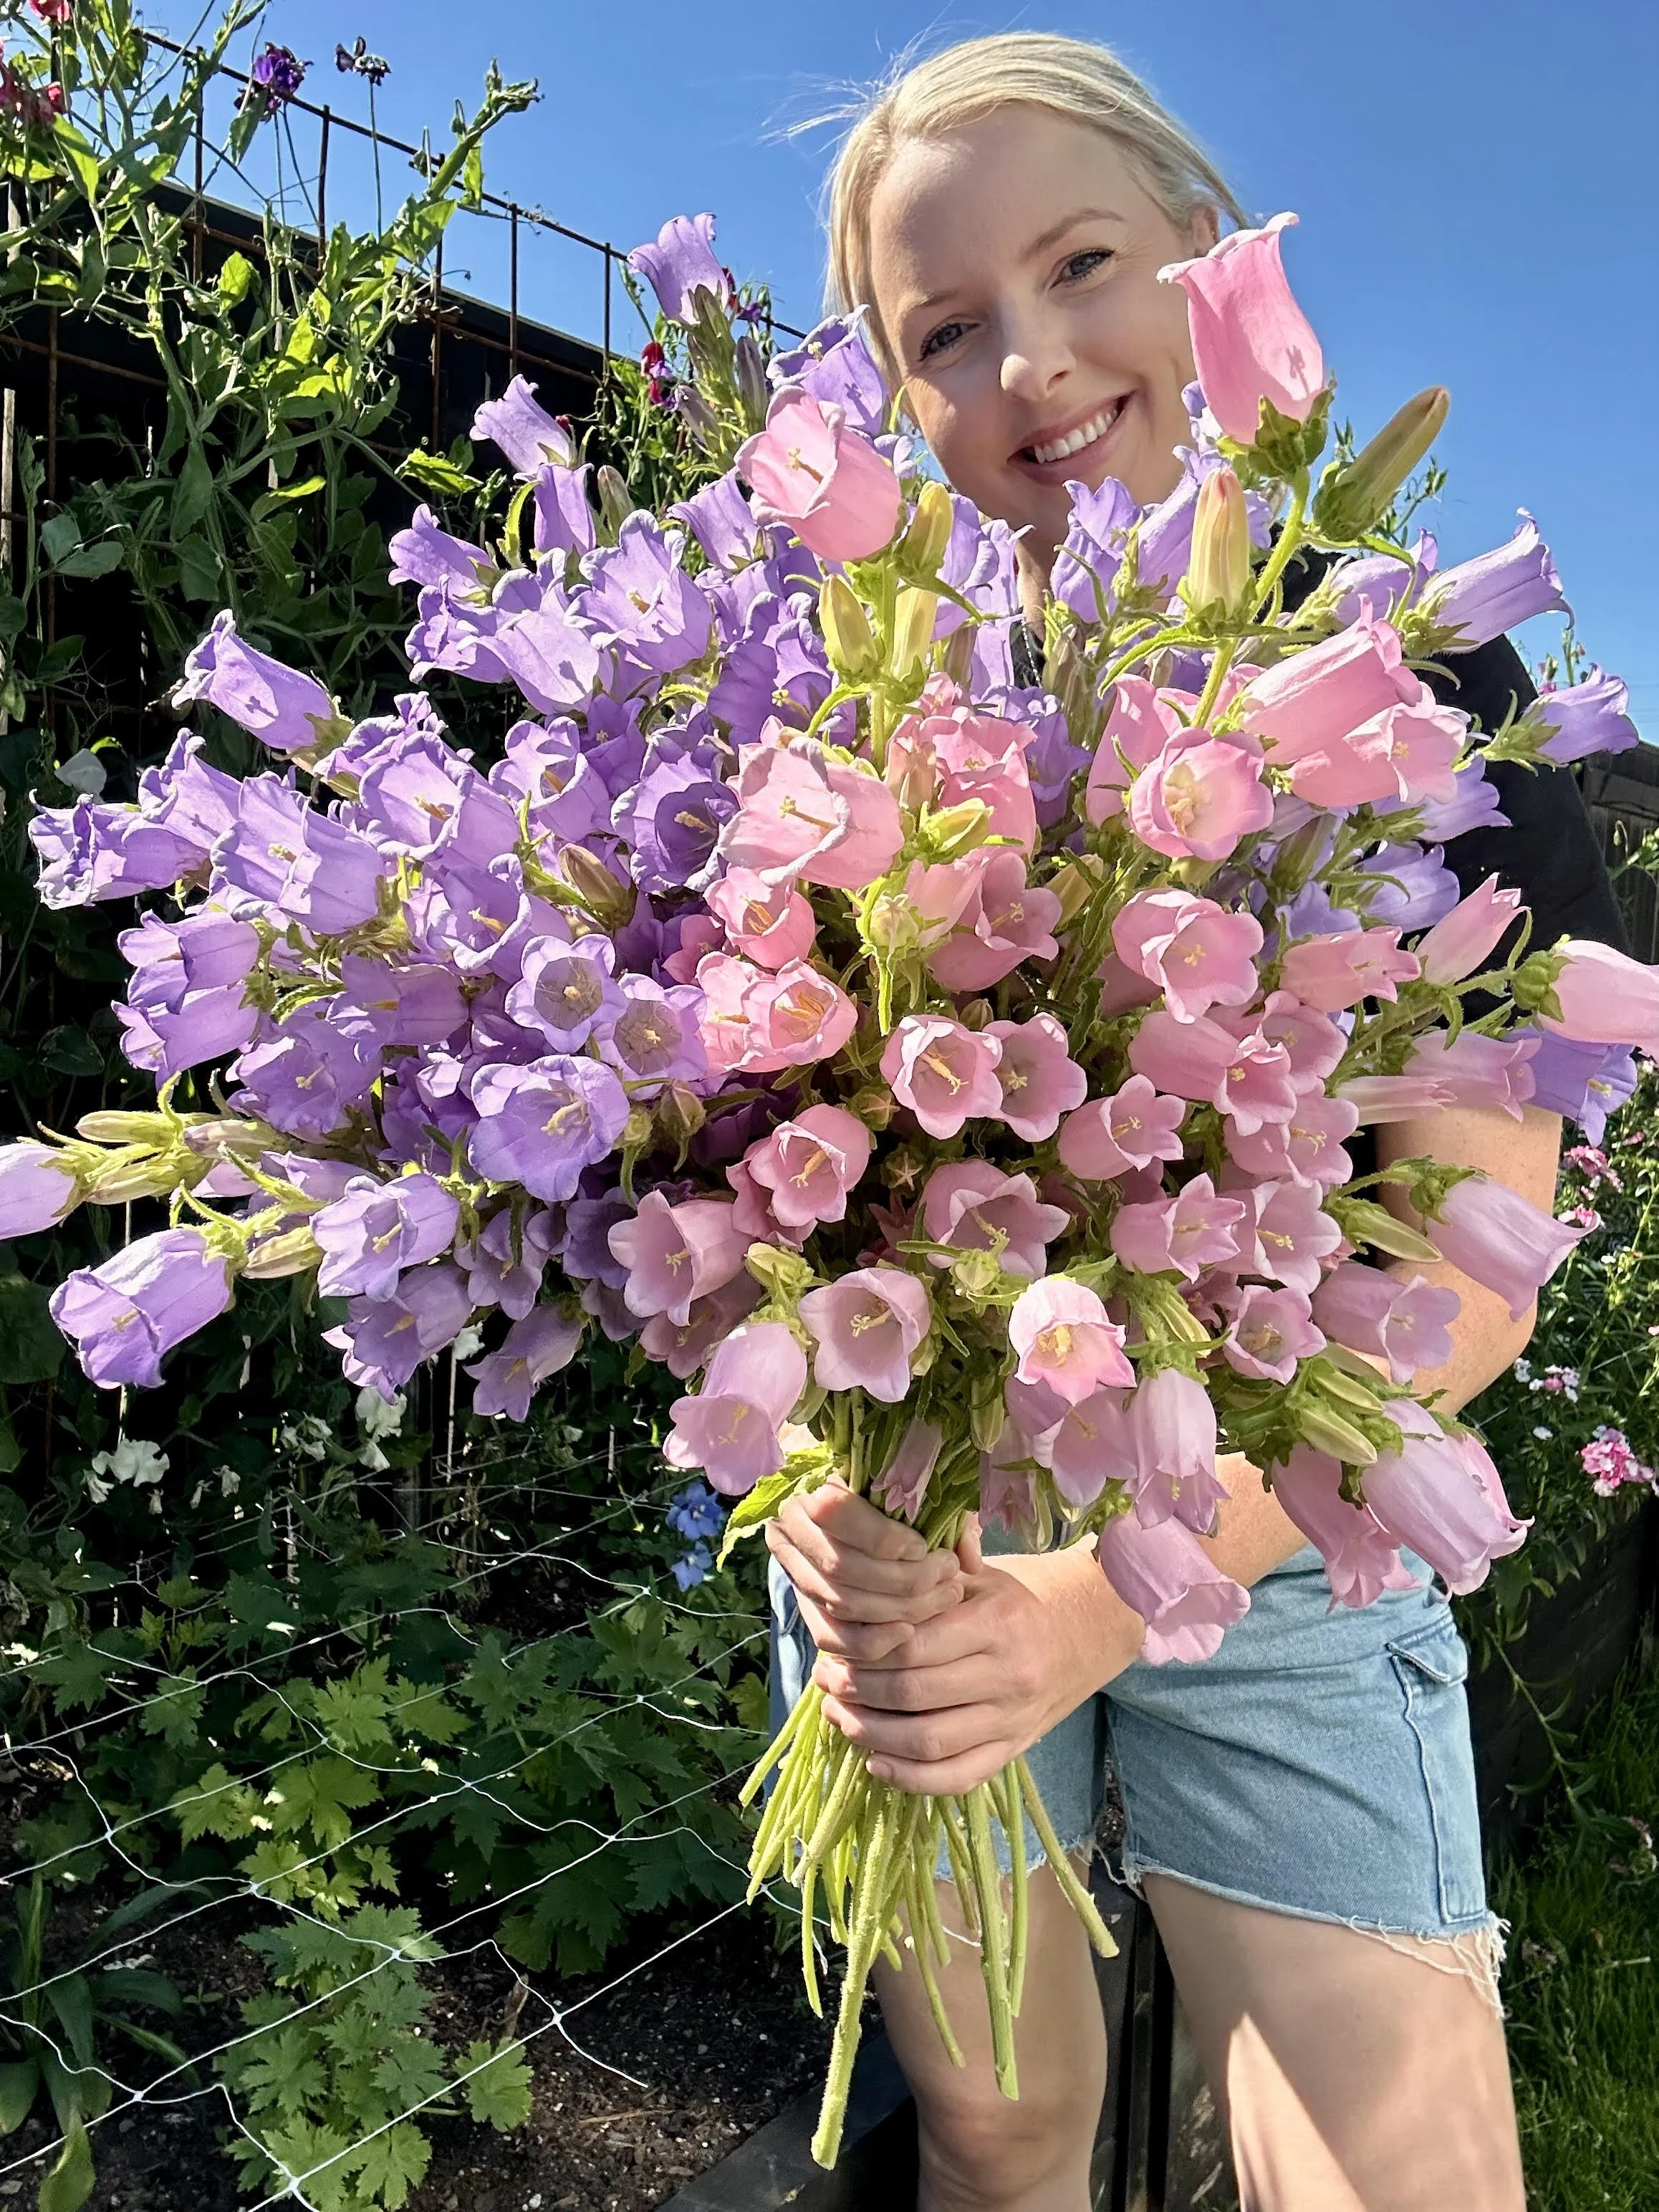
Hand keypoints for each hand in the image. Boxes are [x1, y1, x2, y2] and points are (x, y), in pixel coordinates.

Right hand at [765, 1477, 964, 1662]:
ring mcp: (797, 1578)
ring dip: (899, 1608)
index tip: (924, 1547)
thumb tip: (969, 1560)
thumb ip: (950, 1517)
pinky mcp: (808, 1615)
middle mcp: (792, 1535)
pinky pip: (832, 1640)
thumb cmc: (904, 1509)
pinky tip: (909, 1631)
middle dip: (903, 1579)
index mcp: (812, 1493)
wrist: (871, 1534)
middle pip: (842, 1566)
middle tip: (949, 1577)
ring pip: (842, 1603)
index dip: (884, 1536)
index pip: (836, 1512)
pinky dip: (873, 1641)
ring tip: (944, 1597)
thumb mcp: (926, 1500)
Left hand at [813, 1537, 1132, 1797]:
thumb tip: (867, 1574)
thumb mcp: (979, 1574)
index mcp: (996, 1621)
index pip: (914, 1644)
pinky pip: (957, 1777)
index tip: (835, 1647)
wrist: (1081, 1635)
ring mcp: (1012, 1719)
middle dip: (858, 1691)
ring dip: (872, 1735)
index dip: (866, 1651)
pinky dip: (911, 1778)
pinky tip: (875, 1761)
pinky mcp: (1012, 1751)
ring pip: (930, 1742)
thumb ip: (930, 1574)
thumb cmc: (1013, 1600)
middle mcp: (1008, 1673)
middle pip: (914, 1694)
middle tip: (826, 1680)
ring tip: (839, 1715)